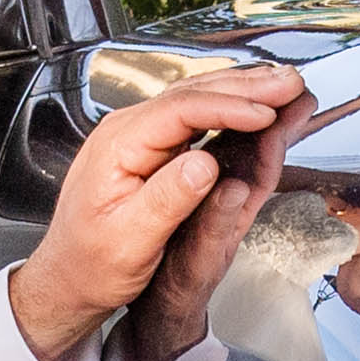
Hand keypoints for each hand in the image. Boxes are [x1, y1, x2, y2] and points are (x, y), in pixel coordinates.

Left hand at [7, 59, 312, 360]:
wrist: (67, 278)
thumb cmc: (92, 265)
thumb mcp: (130, 241)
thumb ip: (168, 199)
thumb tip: (206, 164)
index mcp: (118, 146)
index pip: (181, 111)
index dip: (229, 108)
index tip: (266, 113)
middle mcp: (127, 130)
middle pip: (192, 94)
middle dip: (246, 86)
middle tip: (292, 82)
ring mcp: (138, 135)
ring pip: (196, 99)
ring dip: (242, 90)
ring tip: (284, 85)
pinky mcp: (150, 147)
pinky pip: (194, 117)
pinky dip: (229, 108)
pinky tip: (254, 103)